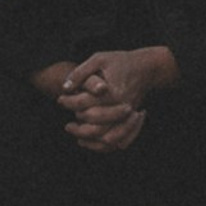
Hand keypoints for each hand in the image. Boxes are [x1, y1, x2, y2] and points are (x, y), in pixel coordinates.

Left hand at [59, 46, 175, 153]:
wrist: (146, 68)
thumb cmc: (121, 61)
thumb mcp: (99, 59)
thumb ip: (80, 72)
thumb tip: (64, 88)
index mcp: (113, 92)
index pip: (84, 102)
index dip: (68, 102)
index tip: (60, 99)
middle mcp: (122, 107)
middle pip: (95, 124)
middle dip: (77, 126)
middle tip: (67, 125)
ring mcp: (128, 116)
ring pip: (106, 138)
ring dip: (88, 139)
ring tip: (75, 135)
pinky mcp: (131, 121)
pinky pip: (117, 141)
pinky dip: (101, 146)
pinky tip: (87, 141)